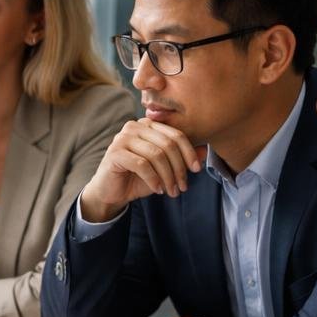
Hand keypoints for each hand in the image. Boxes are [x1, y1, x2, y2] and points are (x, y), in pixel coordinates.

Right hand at [77, 119, 205, 222]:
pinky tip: (158, 189)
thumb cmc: (138, 177)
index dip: (189, 152)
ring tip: (171, 191)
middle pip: (168, 144)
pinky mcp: (115, 153)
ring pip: (156, 155)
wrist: (111, 192)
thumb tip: (205, 150)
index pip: (175, 134)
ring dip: (168, 176)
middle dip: (179, 168)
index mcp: (148, 125)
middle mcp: (134, 126)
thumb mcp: (165, 168)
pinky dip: (154, 179)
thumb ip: (182, 158)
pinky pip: (142, 165)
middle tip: (182, 187)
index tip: (197, 170)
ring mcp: (122, 138)